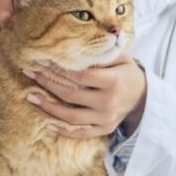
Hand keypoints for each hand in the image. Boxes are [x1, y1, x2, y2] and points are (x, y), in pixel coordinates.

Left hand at [25, 55, 146, 138]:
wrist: (144, 97)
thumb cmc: (128, 73)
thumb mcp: (121, 58)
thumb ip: (102, 52)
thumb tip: (77, 42)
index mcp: (112, 81)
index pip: (80, 75)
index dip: (60, 69)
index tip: (43, 61)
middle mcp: (108, 102)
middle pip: (71, 95)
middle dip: (48, 84)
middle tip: (31, 74)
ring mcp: (105, 118)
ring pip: (71, 117)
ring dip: (49, 107)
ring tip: (32, 97)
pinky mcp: (104, 129)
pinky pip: (81, 133)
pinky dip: (63, 131)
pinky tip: (48, 123)